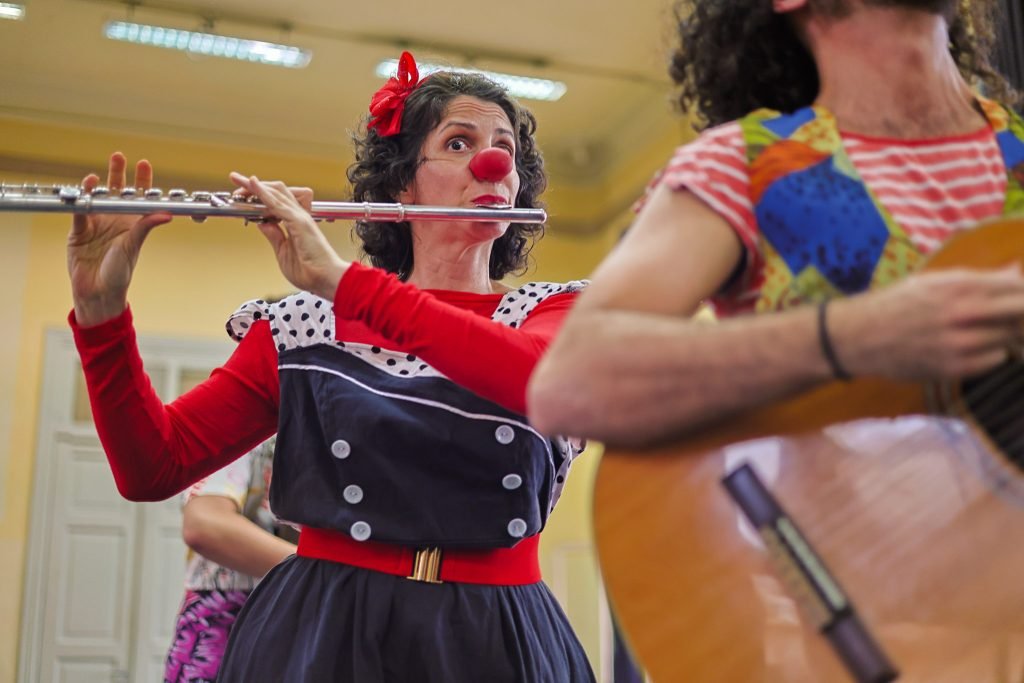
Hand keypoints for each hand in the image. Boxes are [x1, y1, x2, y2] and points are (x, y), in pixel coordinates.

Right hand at [67, 152, 172, 325]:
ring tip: (95, 175)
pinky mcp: (78, 231)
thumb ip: (146, 226)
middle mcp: (114, 219)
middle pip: (116, 191)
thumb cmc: (120, 272)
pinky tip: (82, 191)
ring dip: (95, 186)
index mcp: (132, 222)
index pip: (138, 197)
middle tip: (119, 156)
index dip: (141, 180)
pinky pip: (78, 213)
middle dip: (118, 173)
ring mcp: (95, 224)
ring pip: (95, 198)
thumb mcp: (134, 245)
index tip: (144, 162)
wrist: (99, 292)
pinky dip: (79, 202)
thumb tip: (167, 214)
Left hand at [229, 172, 347, 298]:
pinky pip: (277, 203)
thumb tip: (263, 223)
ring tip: (238, 180)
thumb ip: (274, 235)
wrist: (326, 279)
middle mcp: (299, 216)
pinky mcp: (299, 222)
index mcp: (296, 223)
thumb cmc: (310, 272)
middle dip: (253, 185)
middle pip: (276, 191)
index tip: (241, 194)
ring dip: (255, 186)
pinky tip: (253, 185)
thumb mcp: (283, 252)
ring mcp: (300, 217)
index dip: (258, 194)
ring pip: (276, 192)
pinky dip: (263, 193)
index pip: (276, 201)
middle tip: (235, 181)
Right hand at [830, 266, 1023, 379]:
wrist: (858, 337)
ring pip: (1010, 337)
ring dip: (1004, 334)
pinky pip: (996, 359)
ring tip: (982, 330)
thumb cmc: (895, 304)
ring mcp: (960, 343)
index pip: (1016, 287)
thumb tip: (1016, 272)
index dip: (1021, 291)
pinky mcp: (954, 368)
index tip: (1015, 296)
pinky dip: (992, 353)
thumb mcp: (931, 282)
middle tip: (1008, 316)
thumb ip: (977, 278)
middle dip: (1019, 313)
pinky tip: (971, 347)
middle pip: (1020, 313)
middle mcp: (962, 313)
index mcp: (958, 285)